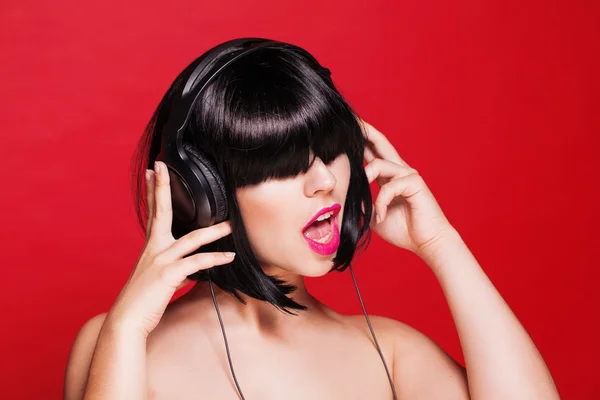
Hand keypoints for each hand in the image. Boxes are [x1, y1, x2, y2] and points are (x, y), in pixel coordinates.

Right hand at [106, 161, 234, 337]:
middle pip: (162, 212)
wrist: (126, 321)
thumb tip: (190, 270)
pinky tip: (229, 257)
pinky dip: (215, 260)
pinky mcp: (168, 275)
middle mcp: (154, 249)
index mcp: (151, 247)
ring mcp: (160, 261)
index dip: (154, 190)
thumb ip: (175, 269)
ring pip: (191, 239)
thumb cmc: (142, 301)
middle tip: (164, 165)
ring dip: (214, 231)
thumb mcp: (158, 278)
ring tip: (231, 224)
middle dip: (163, 187)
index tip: (154, 170)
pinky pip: (196, 264)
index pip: (153, 212)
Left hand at [358, 118, 455, 255]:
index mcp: (390, 177)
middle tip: (350, 121)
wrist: (427, 243)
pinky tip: (381, 217)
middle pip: (381, 143)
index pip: (373, 153)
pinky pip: (389, 186)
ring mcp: (409, 175)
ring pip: (379, 164)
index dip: (361, 141)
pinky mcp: (415, 184)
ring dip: (366, 179)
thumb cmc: (404, 231)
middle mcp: (400, 171)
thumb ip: (363, 205)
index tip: (345, 131)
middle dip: (365, 131)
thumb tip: (345, 199)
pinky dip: (381, 203)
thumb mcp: (375, 216)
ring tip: (360, 196)